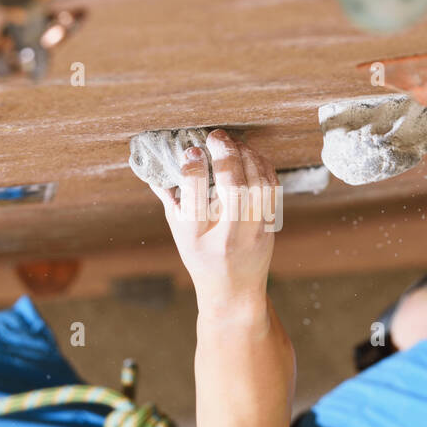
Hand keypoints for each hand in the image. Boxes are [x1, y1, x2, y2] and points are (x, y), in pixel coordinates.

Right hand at [149, 130, 279, 310]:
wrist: (234, 290)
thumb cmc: (201, 258)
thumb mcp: (179, 233)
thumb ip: (170, 198)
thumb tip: (154, 164)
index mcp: (197, 237)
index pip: (196, 197)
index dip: (194, 169)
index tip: (192, 151)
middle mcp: (228, 235)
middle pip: (233, 188)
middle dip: (225, 155)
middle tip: (215, 137)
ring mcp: (253, 232)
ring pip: (258, 186)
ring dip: (247, 156)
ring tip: (233, 142)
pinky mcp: (270, 226)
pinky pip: (272, 189)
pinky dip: (263, 166)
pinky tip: (250, 154)